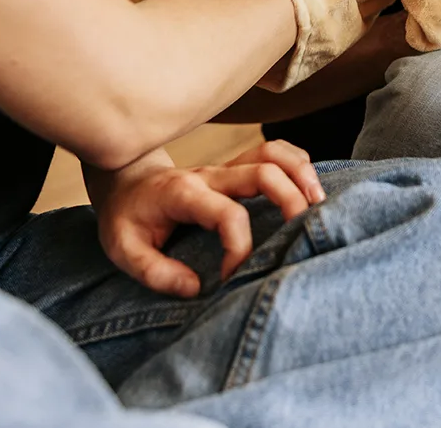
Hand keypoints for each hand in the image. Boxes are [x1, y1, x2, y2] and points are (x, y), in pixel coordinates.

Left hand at [99, 139, 324, 298]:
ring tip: (319, 203)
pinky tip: (309, 189)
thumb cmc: (126, 216)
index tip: (231, 277)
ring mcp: (224, 168)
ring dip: (301, 173)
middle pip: (263, 171)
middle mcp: (210, 175)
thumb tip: (195, 288)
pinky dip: (297, 164)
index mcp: (184, 194)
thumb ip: (154, 271)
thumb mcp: (122, 249)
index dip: (239, 248)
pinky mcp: (234, 168)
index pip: (228, 214)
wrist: (121, 179)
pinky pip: (274, 152)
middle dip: (291, 200)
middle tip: (304, 230)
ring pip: (273, 152)